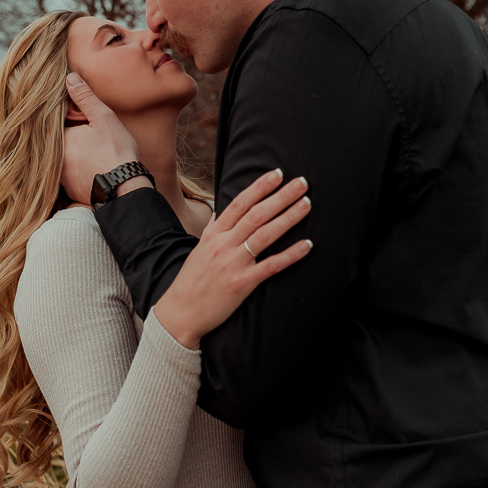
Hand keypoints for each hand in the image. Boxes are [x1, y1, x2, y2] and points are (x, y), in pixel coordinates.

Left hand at [61, 73, 142, 203]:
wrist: (124, 189)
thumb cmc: (116, 152)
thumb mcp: (104, 119)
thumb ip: (85, 98)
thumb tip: (69, 78)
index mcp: (59, 138)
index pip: (55, 122)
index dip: (68, 118)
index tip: (79, 118)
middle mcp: (53, 158)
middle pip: (58, 141)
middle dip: (70, 137)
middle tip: (89, 138)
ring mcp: (59, 176)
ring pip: (62, 159)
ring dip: (72, 155)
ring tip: (91, 153)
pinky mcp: (68, 189)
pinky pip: (68, 176)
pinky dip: (77, 171)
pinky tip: (90, 169)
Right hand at [152, 169, 313, 349]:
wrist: (179, 313)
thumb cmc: (193, 280)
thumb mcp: (200, 248)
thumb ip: (215, 229)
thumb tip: (224, 210)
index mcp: (214, 234)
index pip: (239, 203)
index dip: (259, 187)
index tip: (277, 174)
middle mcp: (223, 245)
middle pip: (256, 214)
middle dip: (281, 196)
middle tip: (302, 182)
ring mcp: (233, 263)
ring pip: (265, 235)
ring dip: (288, 217)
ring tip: (307, 204)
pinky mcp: (242, 283)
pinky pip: (271, 266)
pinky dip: (291, 254)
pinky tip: (307, 244)